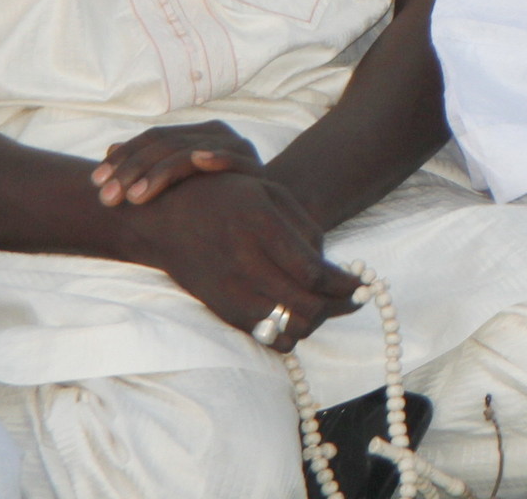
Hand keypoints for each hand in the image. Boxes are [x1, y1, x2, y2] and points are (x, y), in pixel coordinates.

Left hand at [92, 121, 260, 207]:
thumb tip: (109, 149)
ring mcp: (235, 148)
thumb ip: (145, 165)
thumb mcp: (175, 180)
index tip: (95, 181)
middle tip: (107, 197)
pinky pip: (232, 160)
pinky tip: (198, 161)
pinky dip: (217, 157)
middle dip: (132, 171)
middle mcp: (215, 134)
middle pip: (166, 144)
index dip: (123, 156)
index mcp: (195, 133)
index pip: (153, 137)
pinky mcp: (253, 168)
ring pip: (190, 153)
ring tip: (135, 197)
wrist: (261, 212)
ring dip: (159, 173)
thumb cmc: (211, 196)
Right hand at [106, 166, 360, 348]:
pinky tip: (295, 315)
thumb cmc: (226, 197)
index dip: (344, 285)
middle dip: (336, 307)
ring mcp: (228, 289)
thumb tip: (329, 265)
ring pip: (283, 327)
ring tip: (324, 306)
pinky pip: (260, 334)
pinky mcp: (219, 307)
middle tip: (352, 299)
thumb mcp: (269, 192)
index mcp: (259, 226)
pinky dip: (285, 332)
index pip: (312, 273)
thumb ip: (303, 226)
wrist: (165, 217)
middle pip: (303, 306)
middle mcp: (243, 262)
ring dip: (311, 322)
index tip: (361, 285)